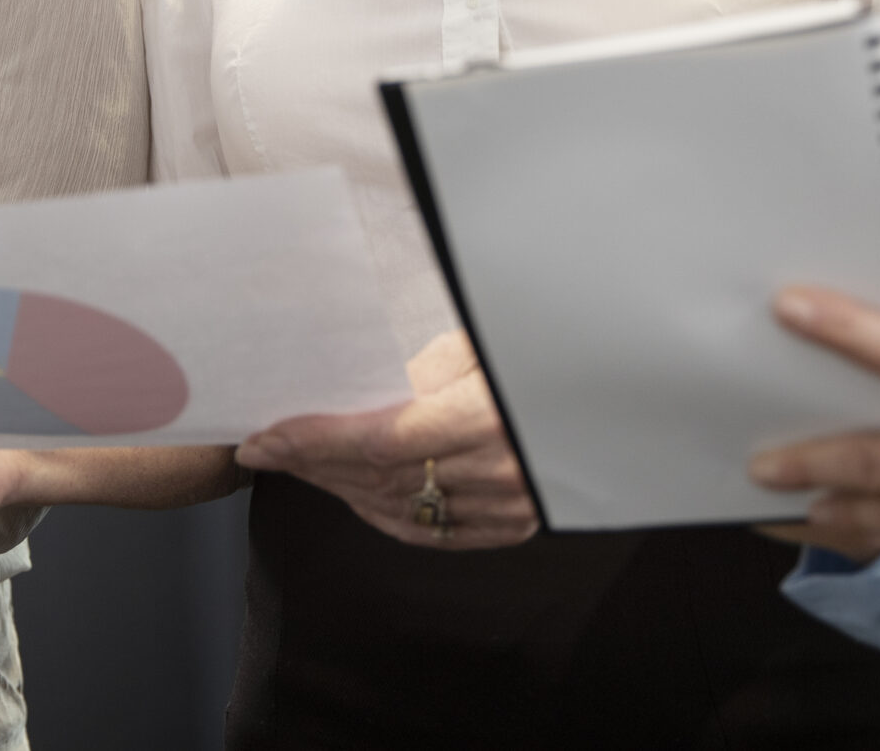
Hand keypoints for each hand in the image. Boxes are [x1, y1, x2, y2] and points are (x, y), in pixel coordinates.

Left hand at [235, 330, 538, 548]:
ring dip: (340, 491)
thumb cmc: (536, 348)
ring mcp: (510, 505)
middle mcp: (500, 469)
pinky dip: (384, 518)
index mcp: (488, 415)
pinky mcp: (516, 525)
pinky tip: (352, 497)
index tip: (265, 437)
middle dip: (314, 466)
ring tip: (299, 468)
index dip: (314, 442)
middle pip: (381, 479)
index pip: (378, 441)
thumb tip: (352, 402)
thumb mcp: (476, 344)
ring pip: (401, 510)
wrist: (615, 382)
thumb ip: (415, 377)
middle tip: (266, 450)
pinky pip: (435, 534)